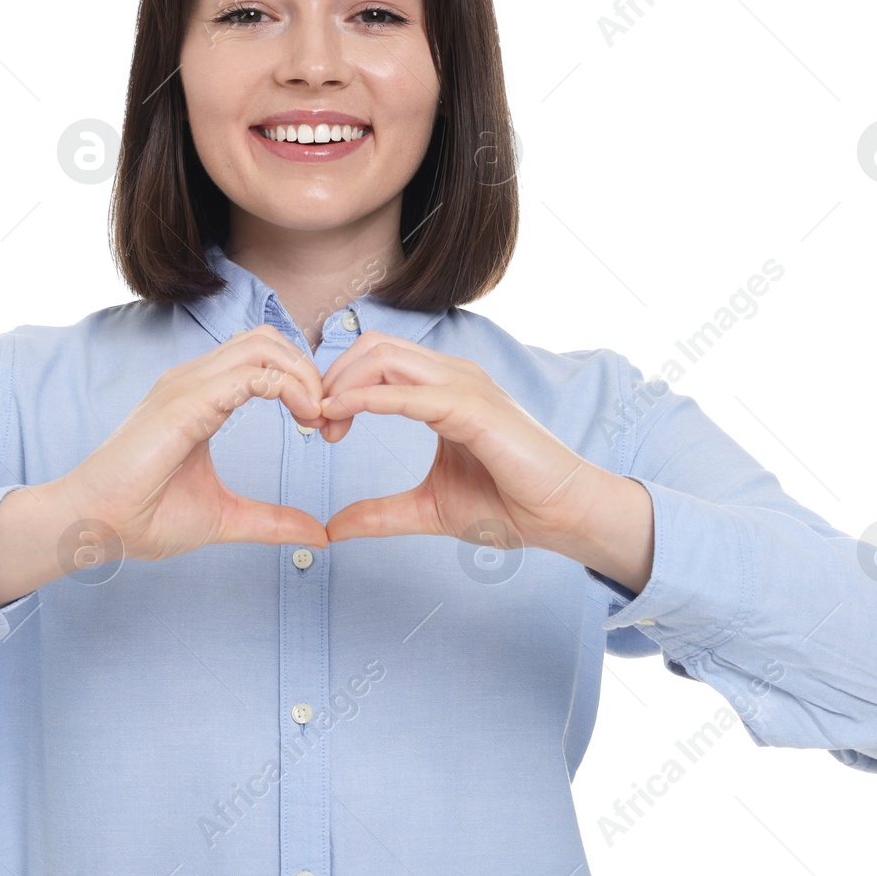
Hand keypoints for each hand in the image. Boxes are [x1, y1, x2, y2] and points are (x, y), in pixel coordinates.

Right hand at [59, 326, 330, 561]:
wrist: (94, 526)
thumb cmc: (143, 517)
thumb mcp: (225, 518)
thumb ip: (271, 520)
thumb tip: (319, 535)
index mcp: (200, 396)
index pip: (262, 358)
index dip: (303, 381)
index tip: (323, 426)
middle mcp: (193, 380)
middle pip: (267, 341)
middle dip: (309, 371)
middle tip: (328, 418)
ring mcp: (186, 386)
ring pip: (262, 347)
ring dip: (303, 375)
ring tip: (317, 416)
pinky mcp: (184, 404)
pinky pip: (247, 375)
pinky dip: (286, 388)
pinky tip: (303, 419)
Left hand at [317, 333, 653, 587]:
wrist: (563, 516)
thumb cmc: (509, 504)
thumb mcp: (427, 508)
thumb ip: (380, 513)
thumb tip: (332, 528)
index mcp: (442, 389)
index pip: (377, 359)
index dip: (338, 383)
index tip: (318, 426)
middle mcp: (453, 376)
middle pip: (373, 347)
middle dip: (332, 377)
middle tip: (314, 423)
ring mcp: (465, 386)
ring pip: (385, 358)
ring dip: (343, 384)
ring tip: (324, 423)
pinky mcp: (474, 408)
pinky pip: (409, 392)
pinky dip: (368, 398)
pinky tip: (343, 415)